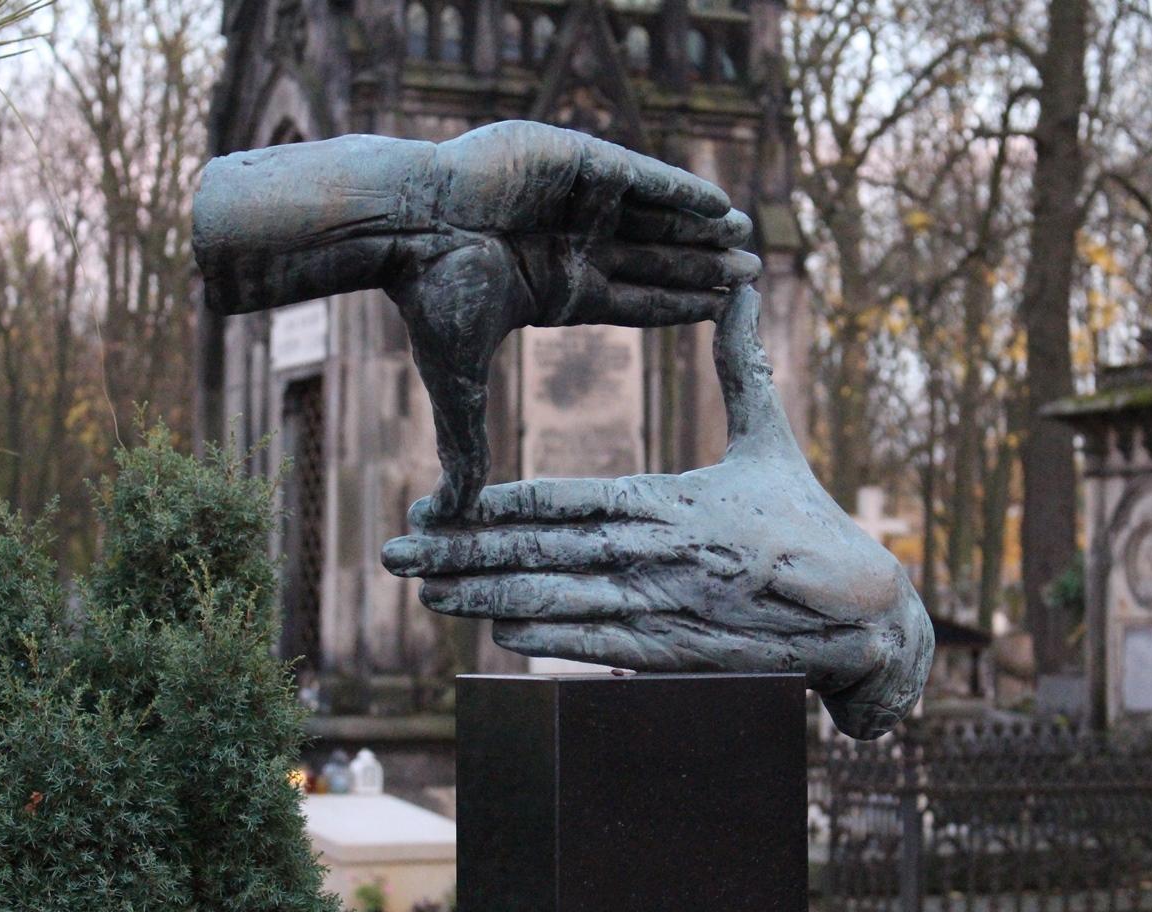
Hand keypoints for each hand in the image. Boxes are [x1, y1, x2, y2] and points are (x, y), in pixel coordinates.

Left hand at [382, 287, 933, 739]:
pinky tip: (493, 629)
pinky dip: (544, 638)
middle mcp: (655, 555)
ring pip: (555, 604)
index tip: (440, 499)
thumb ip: (744, 363)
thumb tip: (741, 283)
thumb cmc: (810, 518)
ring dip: (483, 598)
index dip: (499, 502)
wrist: (861, 614)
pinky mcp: (675, 651)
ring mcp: (661, 608)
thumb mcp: (772, 436)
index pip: (567, 500)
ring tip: (425, 592)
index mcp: (671, 500)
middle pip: (539, 554)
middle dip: (461, 553)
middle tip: (396, 553)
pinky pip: (597, 646)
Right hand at [389, 121, 759, 518]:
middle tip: (753, 272)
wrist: (397, 227)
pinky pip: (640, 176)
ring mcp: (573, 199)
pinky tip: (718, 203)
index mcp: (557, 289)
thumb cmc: (425, 295)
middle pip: (654, 258)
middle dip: (703, 266)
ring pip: (653, 216)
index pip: (635, 300)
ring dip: (699, 226)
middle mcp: (570, 242)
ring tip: (746, 233)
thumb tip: (449, 512)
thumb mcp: (457, 379)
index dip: (680, 305)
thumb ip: (467, 441)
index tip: (727, 309)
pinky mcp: (574, 159)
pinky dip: (680, 190)